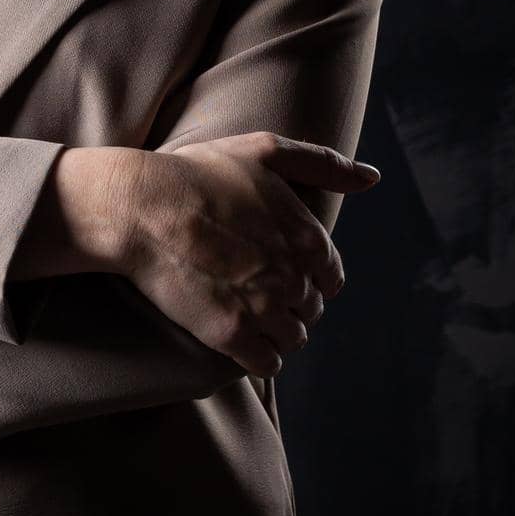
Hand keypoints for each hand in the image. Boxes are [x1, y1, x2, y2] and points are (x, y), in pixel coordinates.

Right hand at [112, 132, 379, 376]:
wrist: (142, 207)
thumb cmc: (198, 174)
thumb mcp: (265, 151)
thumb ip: (323, 164)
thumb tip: (371, 177)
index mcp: (308, 238)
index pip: (331, 277)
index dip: (310, 276)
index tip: (284, 271)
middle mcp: (293, 277)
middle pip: (311, 309)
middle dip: (292, 303)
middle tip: (258, 290)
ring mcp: (264, 309)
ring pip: (292, 339)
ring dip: (277, 331)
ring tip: (248, 315)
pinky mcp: (231, 334)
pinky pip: (266, 364)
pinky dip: (259, 356)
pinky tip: (240, 340)